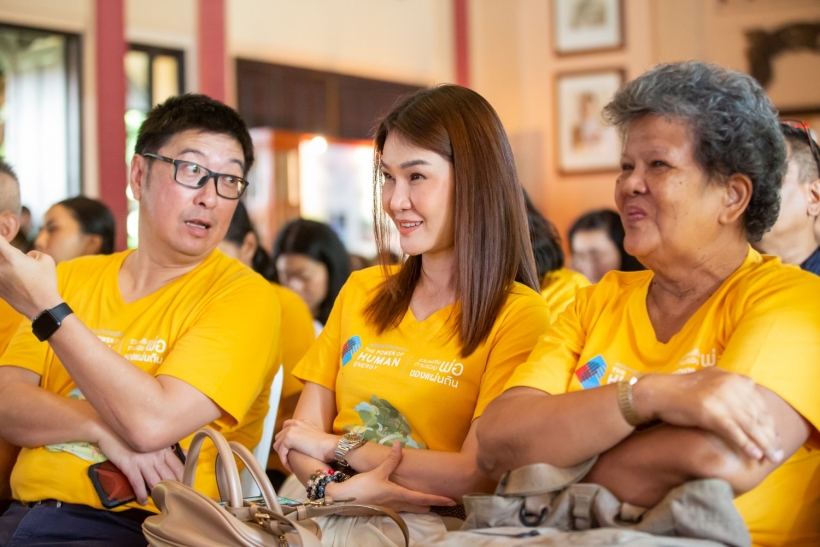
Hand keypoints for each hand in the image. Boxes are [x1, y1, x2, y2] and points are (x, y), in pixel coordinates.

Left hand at [0, 238, 61, 318]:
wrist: (41, 306)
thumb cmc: (46, 283)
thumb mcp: (47, 260)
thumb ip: (33, 253)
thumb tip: (26, 255)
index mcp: (12, 257)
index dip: (0, 237)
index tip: (3, 237)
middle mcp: (0, 267)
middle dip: (3, 252)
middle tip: (13, 257)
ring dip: (4, 265)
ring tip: (17, 270)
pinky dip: (3, 275)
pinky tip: (14, 279)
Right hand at [97, 428, 184, 504]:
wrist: (111, 432)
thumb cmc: (135, 438)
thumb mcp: (155, 442)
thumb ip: (170, 449)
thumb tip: (186, 454)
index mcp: (164, 449)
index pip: (179, 467)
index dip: (183, 480)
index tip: (185, 490)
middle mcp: (156, 456)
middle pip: (169, 477)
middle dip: (173, 491)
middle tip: (175, 502)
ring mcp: (143, 461)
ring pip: (155, 482)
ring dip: (158, 495)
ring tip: (161, 504)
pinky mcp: (130, 466)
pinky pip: (138, 483)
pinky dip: (141, 494)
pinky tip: (143, 501)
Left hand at [274, 419, 337, 471]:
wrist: (331, 446)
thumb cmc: (327, 446)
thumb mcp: (315, 438)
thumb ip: (306, 438)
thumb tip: (300, 448)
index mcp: (302, 422)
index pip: (286, 428)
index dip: (286, 441)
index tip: (291, 452)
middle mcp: (295, 423)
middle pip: (279, 437)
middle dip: (283, 449)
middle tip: (290, 460)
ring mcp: (291, 430)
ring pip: (277, 445)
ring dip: (283, 456)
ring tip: (291, 465)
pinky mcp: (288, 438)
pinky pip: (281, 452)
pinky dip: (285, 462)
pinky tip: (292, 468)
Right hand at [324, 442, 455, 512]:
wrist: (343, 500)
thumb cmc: (361, 487)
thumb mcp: (377, 471)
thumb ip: (391, 459)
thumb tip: (399, 444)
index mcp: (400, 495)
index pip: (425, 499)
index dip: (439, 499)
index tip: (452, 500)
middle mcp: (398, 505)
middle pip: (421, 507)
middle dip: (431, 504)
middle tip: (440, 497)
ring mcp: (391, 510)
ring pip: (412, 509)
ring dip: (420, 505)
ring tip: (426, 497)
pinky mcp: (384, 510)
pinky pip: (402, 509)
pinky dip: (408, 504)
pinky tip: (404, 497)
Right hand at [635, 368, 781, 462]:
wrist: (658, 392)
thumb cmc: (683, 389)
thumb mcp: (711, 378)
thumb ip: (731, 381)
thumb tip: (750, 384)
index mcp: (733, 377)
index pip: (759, 403)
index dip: (769, 422)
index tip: (774, 436)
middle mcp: (731, 386)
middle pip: (758, 414)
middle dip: (770, 435)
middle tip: (777, 452)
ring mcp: (721, 399)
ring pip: (750, 425)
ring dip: (763, 444)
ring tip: (771, 457)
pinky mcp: (711, 412)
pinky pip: (734, 432)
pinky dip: (746, 445)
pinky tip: (754, 455)